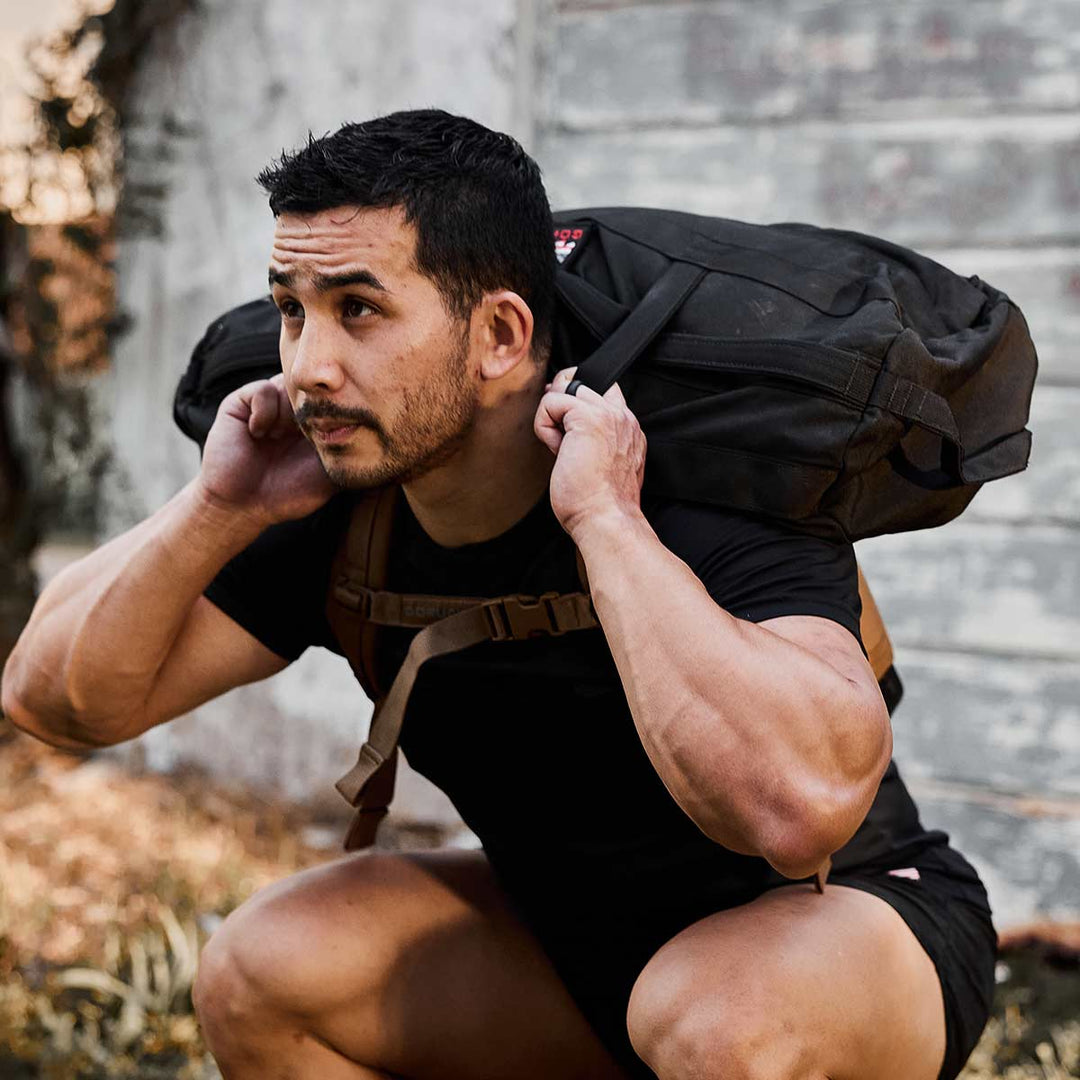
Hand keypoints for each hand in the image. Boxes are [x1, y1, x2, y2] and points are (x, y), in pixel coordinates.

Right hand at [198, 374, 338, 526]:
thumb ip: (349, 453)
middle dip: (314, 407)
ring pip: (290, 385)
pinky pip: (263, 390)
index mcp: (314, 425)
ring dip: (289, 411)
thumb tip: (380, 440)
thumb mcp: (330, 476)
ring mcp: (269, 406)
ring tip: (280, 437)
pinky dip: (265, 411)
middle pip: (313, 388)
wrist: (242, 505)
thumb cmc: (287, 494)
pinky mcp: (241, 403)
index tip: (334, 424)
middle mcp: (292, 412)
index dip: (337, 406)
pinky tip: (259, 434)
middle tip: (307, 434)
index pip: (332, 399)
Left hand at [534, 366, 646, 540]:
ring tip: (559, 448)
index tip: (563, 426)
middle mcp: (622, 418)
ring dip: (553, 416)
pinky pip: (551, 401)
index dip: (575, 400)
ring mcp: (607, 415)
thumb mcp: (602, 467)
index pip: (604, 391)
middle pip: (582, 382)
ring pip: (566, 387)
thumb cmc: (600, 505)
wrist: (606, 519)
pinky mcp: (587, 418)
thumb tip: (563, 429)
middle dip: (560, 404)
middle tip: (558, 440)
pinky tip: (555, 449)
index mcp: (629, 430)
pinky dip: (544, 425)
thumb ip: (592, 443)